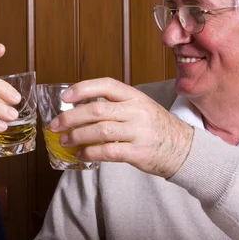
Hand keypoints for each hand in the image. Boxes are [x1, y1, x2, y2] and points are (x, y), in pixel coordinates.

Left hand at [50, 77, 193, 178]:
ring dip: (76, 136)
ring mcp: (139, 132)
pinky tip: (81, 154)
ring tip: (64, 140)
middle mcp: (137, 111)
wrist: (183, 149)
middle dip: (70, 118)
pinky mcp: (138, 152)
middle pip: (96, 111)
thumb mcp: (140, 107)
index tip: (65, 97)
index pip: (106, 85)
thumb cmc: (155, 126)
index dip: (82, 89)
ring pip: (99, 131)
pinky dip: (90, 153)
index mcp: (135, 96)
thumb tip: (78, 107)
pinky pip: (108, 152)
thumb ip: (114, 104)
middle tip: (55, 125)